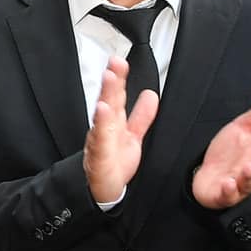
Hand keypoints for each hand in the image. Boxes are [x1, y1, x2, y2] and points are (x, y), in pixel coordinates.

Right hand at [83, 57, 157, 205]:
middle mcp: (104, 129)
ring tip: (109, 80)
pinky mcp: (100, 158)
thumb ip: (141, 116)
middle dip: (111, 82)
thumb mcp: (132, 136)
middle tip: (115, 63)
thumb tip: (150, 95)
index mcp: (113, 122)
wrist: (103, 190)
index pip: (116, 96)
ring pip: (102, 117)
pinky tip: (103, 111)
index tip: (120, 61)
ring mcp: (100, 142)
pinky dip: (101, 126)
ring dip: (105, 97)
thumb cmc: (114, 163)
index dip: (119, 78)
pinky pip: (101, 141)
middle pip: (108, 101)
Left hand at [191, 91, 250, 210]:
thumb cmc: (230, 151)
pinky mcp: (223, 196)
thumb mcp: (244, 127)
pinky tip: (228, 183)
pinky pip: (229, 196)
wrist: (207, 172)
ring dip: (250, 175)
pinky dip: (229, 191)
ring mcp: (240, 186)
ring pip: (250, 183)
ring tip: (249, 167)